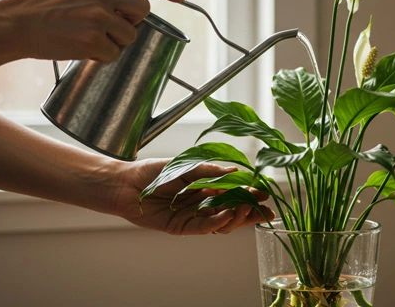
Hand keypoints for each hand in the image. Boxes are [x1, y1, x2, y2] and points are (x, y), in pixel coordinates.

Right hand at [0, 0, 185, 61]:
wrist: (15, 23)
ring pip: (129, 36)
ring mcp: (99, 16)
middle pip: (143, 12)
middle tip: (111, 28)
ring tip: (87, 37)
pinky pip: (113, 54)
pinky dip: (101, 57)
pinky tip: (81, 48)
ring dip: (114, 42)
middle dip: (133, 23)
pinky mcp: (93, 39)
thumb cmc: (44, 5)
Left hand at [110, 159, 274, 234]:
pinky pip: (203, 228)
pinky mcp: (182, 227)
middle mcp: (202, 204)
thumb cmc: (154, 172)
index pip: (234, 194)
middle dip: (251, 211)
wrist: (127, 183)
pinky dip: (217, 222)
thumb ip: (210, 170)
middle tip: (266, 210)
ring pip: (221, 223)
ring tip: (246, 209)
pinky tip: (228, 215)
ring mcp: (193, 217)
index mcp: (206, 188)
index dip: (250, 195)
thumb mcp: (187, 165)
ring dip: (236, 217)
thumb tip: (234, 170)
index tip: (265, 194)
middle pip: (232, 211)